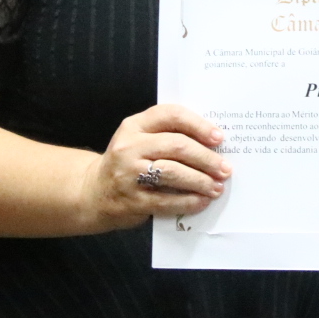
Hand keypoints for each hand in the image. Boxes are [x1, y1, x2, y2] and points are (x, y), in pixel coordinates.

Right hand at [82, 103, 230, 228]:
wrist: (93, 192)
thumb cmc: (128, 163)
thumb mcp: (139, 140)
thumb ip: (167, 136)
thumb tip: (212, 145)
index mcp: (134, 125)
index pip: (171, 115)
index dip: (199, 125)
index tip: (219, 138)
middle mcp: (129, 146)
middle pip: (177, 146)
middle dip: (206, 158)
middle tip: (225, 169)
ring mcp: (128, 174)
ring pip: (174, 172)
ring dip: (201, 181)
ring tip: (216, 187)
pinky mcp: (131, 200)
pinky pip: (167, 200)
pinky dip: (188, 201)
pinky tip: (201, 201)